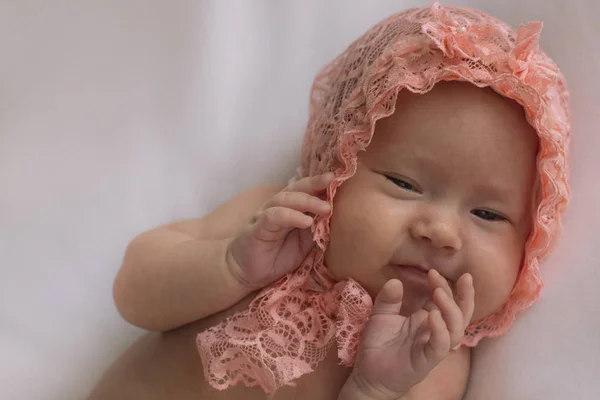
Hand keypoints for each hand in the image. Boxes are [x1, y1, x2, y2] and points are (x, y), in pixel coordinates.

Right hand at [227, 173, 333, 288]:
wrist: (246, 272)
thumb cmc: (277, 256)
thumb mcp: (304, 242)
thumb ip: (317, 228)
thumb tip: (337, 217)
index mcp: (289, 207)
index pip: (304, 189)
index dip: (319, 183)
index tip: (337, 178)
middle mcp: (276, 206)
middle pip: (295, 188)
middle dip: (314, 183)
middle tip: (332, 182)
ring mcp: (265, 215)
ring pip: (284, 199)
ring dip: (306, 201)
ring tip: (325, 208)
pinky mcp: (257, 228)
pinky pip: (274, 217)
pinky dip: (291, 216)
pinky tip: (306, 221)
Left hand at [348, 270, 474, 399]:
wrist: (368, 374)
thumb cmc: (378, 345)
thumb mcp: (381, 315)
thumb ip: (389, 299)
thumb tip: (395, 281)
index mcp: (426, 319)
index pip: (446, 300)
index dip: (444, 285)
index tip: (433, 271)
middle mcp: (434, 332)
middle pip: (460, 313)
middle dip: (464, 295)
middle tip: (462, 277)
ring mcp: (432, 346)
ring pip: (456, 329)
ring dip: (451, 309)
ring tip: (439, 292)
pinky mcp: (426, 360)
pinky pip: (440, 346)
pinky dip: (440, 331)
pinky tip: (432, 316)